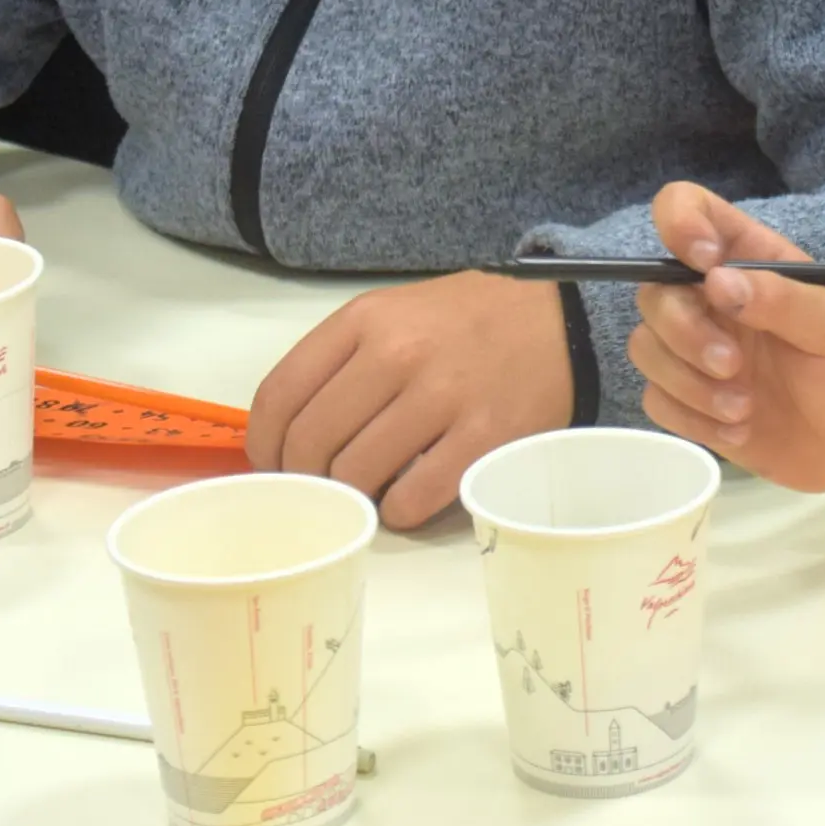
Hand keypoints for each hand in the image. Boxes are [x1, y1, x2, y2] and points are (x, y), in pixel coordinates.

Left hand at [249, 273, 569, 528]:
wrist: (559, 321)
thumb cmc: (465, 323)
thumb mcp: (394, 314)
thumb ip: (340, 360)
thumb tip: (286, 434)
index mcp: (366, 320)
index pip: (280, 394)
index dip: (264, 444)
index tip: (274, 463)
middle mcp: (398, 354)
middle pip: (311, 441)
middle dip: (303, 476)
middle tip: (319, 485)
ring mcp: (443, 397)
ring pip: (356, 473)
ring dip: (350, 494)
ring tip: (364, 489)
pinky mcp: (482, 438)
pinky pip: (412, 499)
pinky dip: (396, 511)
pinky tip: (403, 499)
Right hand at [627, 182, 824, 491]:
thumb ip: (782, 298)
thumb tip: (716, 281)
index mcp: (748, 259)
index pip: (689, 209)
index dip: (681, 223)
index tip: (704, 266)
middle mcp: (712, 297)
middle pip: (654, 292)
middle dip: (685, 332)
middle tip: (733, 366)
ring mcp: (696, 349)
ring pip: (645, 347)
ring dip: (690, 383)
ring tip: (744, 408)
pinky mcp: (689, 400)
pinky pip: (657, 400)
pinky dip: (693, 419)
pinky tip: (739, 430)